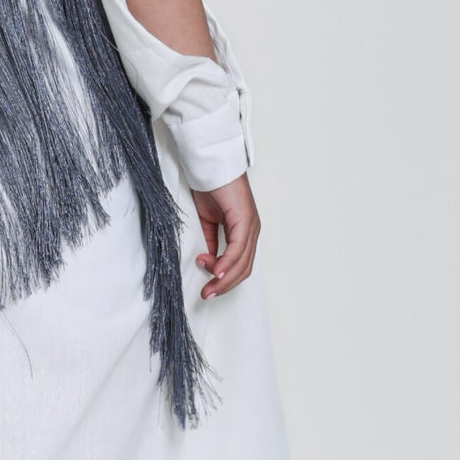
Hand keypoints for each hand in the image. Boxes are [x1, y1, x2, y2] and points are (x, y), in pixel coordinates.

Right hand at [190, 175, 259, 297]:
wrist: (210, 165)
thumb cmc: (209, 187)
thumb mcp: (208, 221)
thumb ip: (211, 242)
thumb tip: (210, 261)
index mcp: (245, 232)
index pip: (240, 266)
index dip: (225, 280)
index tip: (207, 285)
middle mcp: (252, 231)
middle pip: (244, 269)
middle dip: (224, 285)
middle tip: (207, 294)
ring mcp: (251, 226)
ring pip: (242, 263)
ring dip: (224, 279)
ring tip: (208, 287)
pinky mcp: (246, 219)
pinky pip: (238, 248)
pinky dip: (226, 263)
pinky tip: (216, 271)